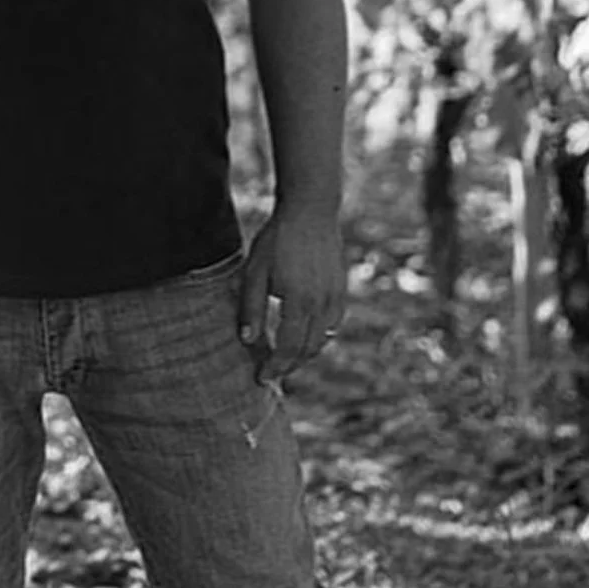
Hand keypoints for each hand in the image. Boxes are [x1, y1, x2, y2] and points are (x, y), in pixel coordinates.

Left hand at [238, 207, 345, 383]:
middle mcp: (321, 304)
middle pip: (307, 350)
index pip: (287, 348)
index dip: (274, 367)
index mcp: (298, 301)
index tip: (260, 378)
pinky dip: (319, 337)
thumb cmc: (278, 238)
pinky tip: (305, 334)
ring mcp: (334, 297)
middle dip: (288, 366)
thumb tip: (247, 340)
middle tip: (271, 372)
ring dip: (304, 354)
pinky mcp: (341, 289)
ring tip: (285, 357)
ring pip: (322, 340)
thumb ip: (251, 307)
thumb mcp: (255, 270)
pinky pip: (333, 325)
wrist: (311, 210)